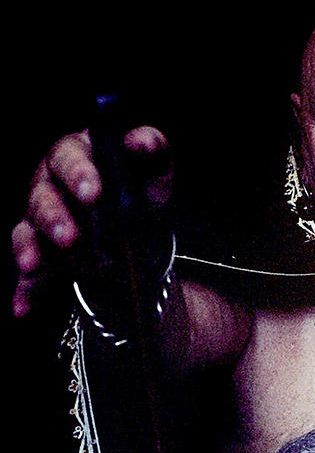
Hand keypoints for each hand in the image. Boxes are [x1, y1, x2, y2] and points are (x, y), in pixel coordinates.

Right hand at [12, 125, 172, 316]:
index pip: (69, 156)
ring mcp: (42, 223)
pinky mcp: (43, 256)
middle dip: (55, 217)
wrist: (140, 229)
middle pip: (42, 197)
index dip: (79, 173)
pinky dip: (25, 292)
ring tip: (35, 266)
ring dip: (32, 249)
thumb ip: (152, 150)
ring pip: (29, 232)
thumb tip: (142, 142)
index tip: (94, 191)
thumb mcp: (155, 170)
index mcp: (76, 158)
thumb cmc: (142, 188)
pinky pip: (28, 276)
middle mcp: (50, 186)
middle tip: (72, 238)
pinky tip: (22, 310)